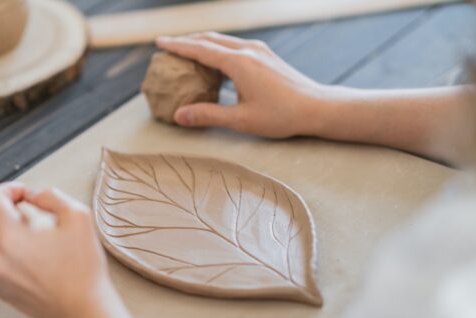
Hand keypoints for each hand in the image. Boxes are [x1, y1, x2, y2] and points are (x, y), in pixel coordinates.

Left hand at [0, 182, 111, 317]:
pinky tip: (3, 247)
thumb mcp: (79, 217)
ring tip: (12, 226)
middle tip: (11, 202)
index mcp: (11, 236)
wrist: (83, 309)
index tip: (27, 195)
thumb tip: (32, 195)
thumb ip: (52, 197)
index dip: (10, 188)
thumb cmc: (84, 266)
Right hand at [156, 32, 350, 137]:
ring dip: (203, 44)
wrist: (317, 107)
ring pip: (223, 41)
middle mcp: (248, 50)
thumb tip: (179, 116)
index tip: (158, 43)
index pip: (200, 49)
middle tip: (167, 46)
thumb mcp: (241, 120)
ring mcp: (259, 51)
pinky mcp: (266, 56)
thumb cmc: (281, 116)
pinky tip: (215, 62)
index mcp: (239, 62)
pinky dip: (218, 50)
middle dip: (186, 41)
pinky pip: (235, 47)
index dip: (177, 46)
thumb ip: (208, 115)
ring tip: (186, 52)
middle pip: (209, 39)